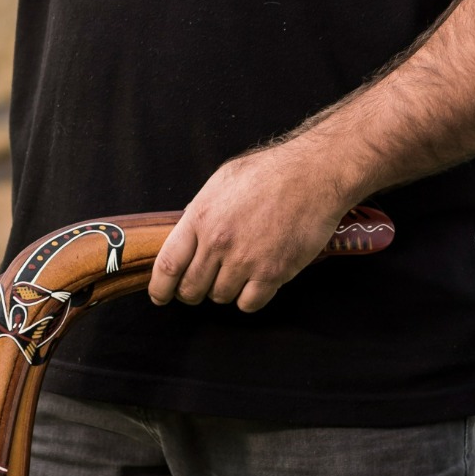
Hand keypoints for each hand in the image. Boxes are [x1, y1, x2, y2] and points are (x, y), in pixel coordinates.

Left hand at [148, 140, 365, 314]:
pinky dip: (249, 298)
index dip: (159, 288)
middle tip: (202, 285)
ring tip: (237, 272)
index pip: (168, 265)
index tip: (160, 296)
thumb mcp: (223, 180)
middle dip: (192, 292)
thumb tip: (187, 233)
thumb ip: (201, 210)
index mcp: (201, 216)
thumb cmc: (271, 171)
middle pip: (191, 289)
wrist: (314, 174)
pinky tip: (255, 281)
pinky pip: (249, 304)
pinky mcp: (272, 273)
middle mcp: (219, 242)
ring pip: (220, 297)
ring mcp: (246, 260)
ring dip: (224, 290)